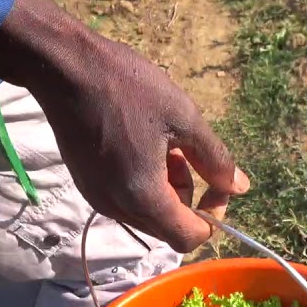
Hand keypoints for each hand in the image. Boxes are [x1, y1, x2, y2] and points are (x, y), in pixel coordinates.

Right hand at [0, 0, 249, 251]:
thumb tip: (240, 188)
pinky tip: (141, 143)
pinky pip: (125, 198)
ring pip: (146, 213)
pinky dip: (143, 182)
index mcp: (143, 197)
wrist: (65, 69)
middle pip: (167, 227)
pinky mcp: (86, 184)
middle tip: (187, 153)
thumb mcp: (184, 118)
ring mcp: (97, 197)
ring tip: (164, 142)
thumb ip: (216, 159)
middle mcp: (117, 208)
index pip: (188, 238)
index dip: (212, 217)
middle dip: (187, 198)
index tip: (217, 184)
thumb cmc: (129, 89)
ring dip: (166, 188)